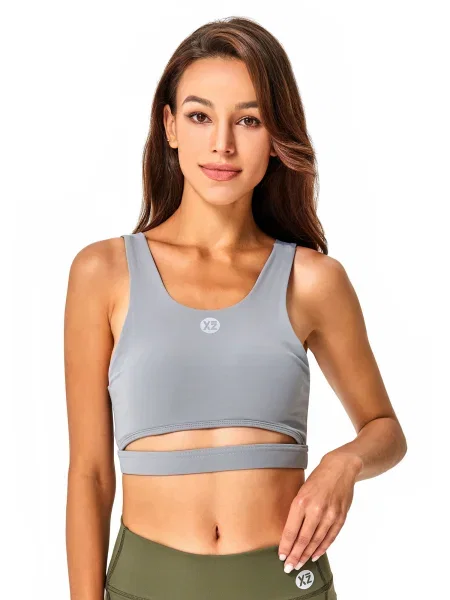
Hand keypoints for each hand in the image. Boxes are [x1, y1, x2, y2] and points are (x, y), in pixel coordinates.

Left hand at [278, 451, 361, 572]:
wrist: (340, 468)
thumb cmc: (317, 479)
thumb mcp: (301, 490)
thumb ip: (297, 510)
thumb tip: (289, 532)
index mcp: (301, 501)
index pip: (291, 530)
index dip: (286, 546)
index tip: (281, 556)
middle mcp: (315, 510)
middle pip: (303, 539)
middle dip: (295, 555)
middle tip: (289, 567)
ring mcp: (330, 515)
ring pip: (316, 541)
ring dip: (307, 555)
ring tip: (300, 564)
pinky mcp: (340, 518)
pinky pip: (330, 538)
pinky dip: (322, 549)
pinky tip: (314, 555)